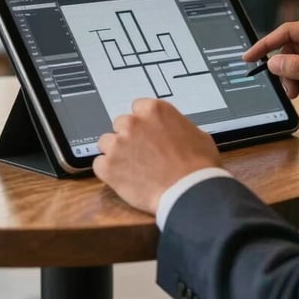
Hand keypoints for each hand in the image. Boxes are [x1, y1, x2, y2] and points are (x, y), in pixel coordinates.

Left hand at [93, 99, 220, 213]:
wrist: (190, 191)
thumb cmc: (199, 164)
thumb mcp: (196, 134)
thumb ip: (176, 127)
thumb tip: (173, 131)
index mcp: (154, 110)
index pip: (138, 107)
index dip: (144, 122)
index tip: (148, 133)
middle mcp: (133, 122)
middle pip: (120, 124)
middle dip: (129, 136)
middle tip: (141, 152)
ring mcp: (118, 144)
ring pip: (106, 143)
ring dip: (116, 152)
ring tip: (131, 168)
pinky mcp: (108, 167)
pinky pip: (99, 165)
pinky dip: (109, 172)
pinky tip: (124, 180)